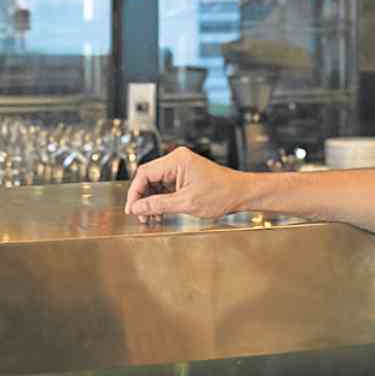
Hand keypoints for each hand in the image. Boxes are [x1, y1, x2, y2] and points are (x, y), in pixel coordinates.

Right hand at [125, 147, 252, 218]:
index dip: (135, 193)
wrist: (242, 193)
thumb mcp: (186, 203)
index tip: (132, 208)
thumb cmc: (222, 194)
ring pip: (155, 181)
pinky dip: (161, 197)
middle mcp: (177, 160)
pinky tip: (160, 210)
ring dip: (151, 199)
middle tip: (141, 215)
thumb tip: (137, 207)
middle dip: (142, 197)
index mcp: (177, 161)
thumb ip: (158, 204)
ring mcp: (181, 166)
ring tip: (151, 215)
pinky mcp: (184, 173)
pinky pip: (165, 184)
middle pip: (148, 177)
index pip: (144, 174)